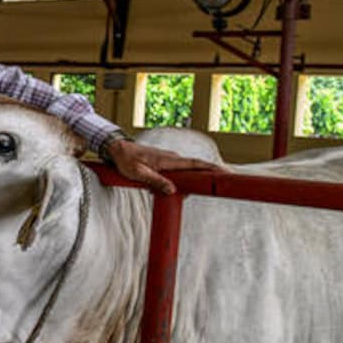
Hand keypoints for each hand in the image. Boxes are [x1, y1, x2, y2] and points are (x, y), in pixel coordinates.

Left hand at [105, 140, 225, 194]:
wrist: (117, 150)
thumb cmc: (126, 161)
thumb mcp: (139, 174)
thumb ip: (155, 181)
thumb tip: (172, 190)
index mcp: (169, 160)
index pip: (195, 164)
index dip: (211, 168)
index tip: (225, 173)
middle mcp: (173, 159)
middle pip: (195, 169)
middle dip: (207, 178)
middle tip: (220, 188)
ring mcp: (169, 161)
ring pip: (185, 174)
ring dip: (189, 184)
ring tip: (191, 193)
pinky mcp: (165, 165)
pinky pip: (176, 174)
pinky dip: (178, 182)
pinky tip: (168, 191)